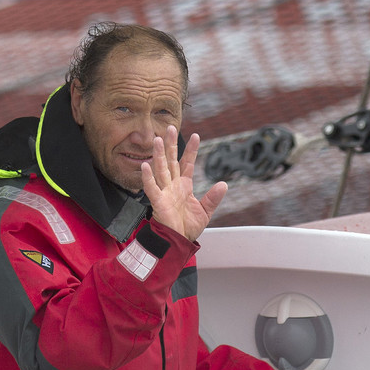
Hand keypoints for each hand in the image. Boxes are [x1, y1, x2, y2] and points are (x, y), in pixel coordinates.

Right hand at [140, 126, 226, 241]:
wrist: (178, 241)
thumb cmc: (187, 227)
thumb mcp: (205, 211)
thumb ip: (213, 197)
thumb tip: (224, 184)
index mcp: (184, 186)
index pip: (187, 163)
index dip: (191, 150)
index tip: (196, 136)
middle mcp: (173, 185)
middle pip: (171, 161)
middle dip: (171, 145)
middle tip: (170, 128)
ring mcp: (164, 192)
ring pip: (161, 169)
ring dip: (159, 155)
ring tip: (158, 140)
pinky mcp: (158, 202)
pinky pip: (151, 188)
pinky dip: (148, 177)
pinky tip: (146, 165)